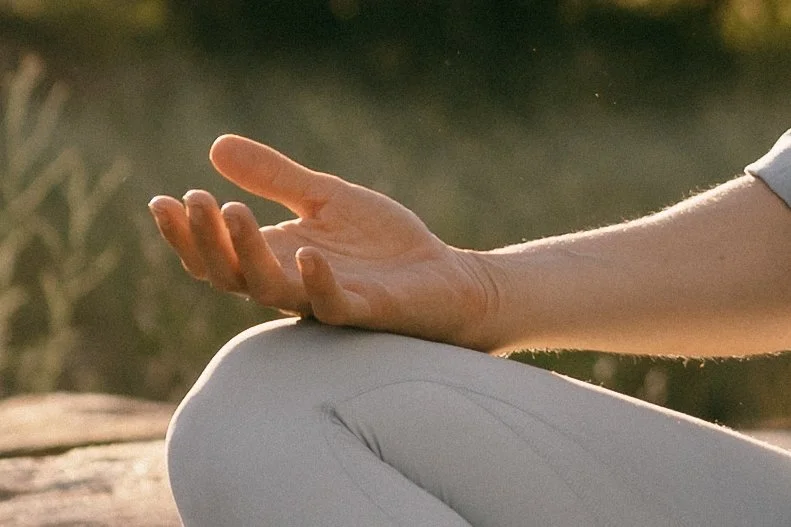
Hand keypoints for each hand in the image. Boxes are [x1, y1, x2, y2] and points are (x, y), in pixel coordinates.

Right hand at [148, 135, 495, 348]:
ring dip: (248, 253)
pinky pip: (332, 304)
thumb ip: (276, 178)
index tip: (161, 200)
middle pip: (230, 273)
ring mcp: (325, 299)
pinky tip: (308, 252)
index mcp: (277, 257)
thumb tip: (215, 147)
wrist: (442, 277)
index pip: (218, 254)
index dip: (186, 233)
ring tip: (232, 211)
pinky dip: (317, 282)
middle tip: (192, 199)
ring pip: (270, 289)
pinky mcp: (364, 310)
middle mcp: (291, 283)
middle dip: (206, 239)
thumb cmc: (382, 243)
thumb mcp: (325, 198)